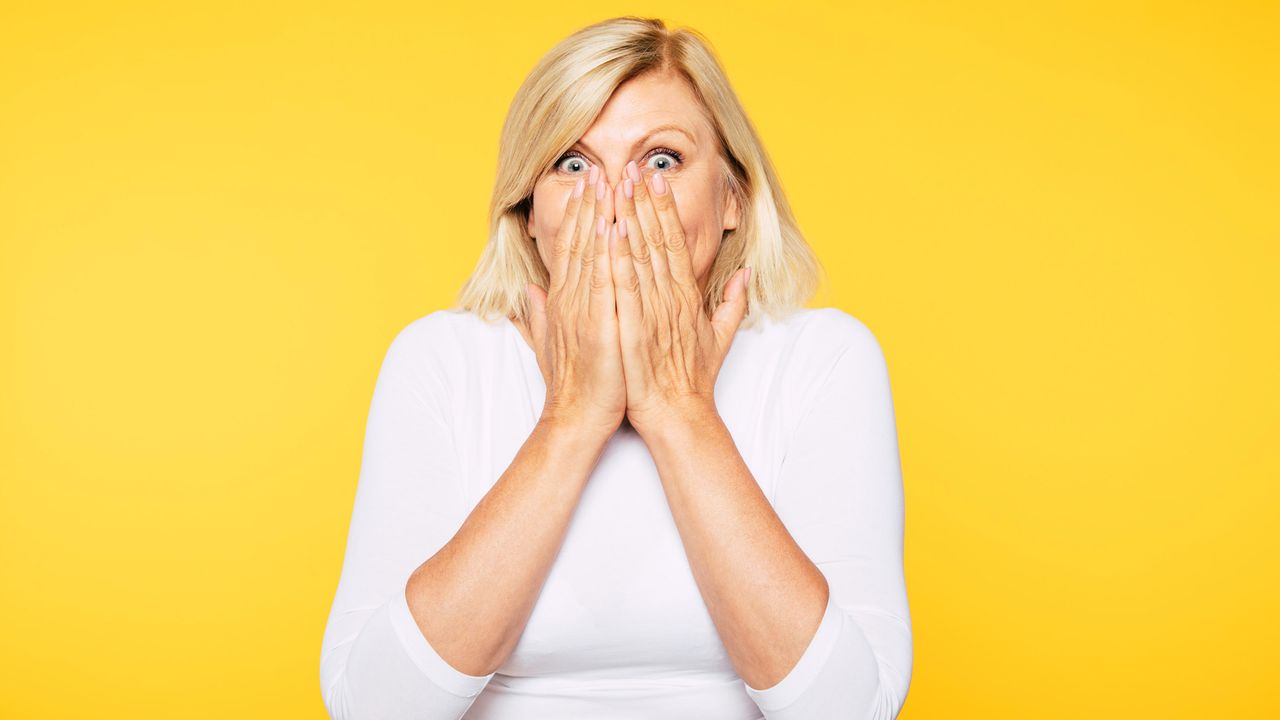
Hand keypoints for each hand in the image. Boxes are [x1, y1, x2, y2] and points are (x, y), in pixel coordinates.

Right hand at [525, 165, 625, 435]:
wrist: (576, 418)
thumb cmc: (573, 384)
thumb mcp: (552, 343)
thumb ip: (540, 315)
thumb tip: (530, 292)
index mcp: (564, 302)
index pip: (572, 250)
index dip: (580, 217)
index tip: (589, 186)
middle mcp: (570, 301)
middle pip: (581, 243)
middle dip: (590, 206)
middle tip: (599, 170)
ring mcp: (583, 311)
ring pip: (592, 255)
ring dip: (600, 217)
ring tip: (609, 185)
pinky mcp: (598, 326)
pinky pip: (605, 283)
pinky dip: (609, 255)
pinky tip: (616, 228)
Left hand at [608, 160, 751, 437]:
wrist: (678, 414)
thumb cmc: (693, 380)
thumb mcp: (719, 337)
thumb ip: (733, 303)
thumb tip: (744, 276)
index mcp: (688, 297)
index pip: (674, 242)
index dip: (664, 207)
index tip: (653, 178)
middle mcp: (672, 298)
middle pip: (657, 239)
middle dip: (644, 201)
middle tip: (632, 165)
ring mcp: (654, 312)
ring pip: (641, 255)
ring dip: (629, 218)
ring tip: (618, 185)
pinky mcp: (636, 328)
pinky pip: (626, 287)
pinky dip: (618, 258)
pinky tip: (610, 232)